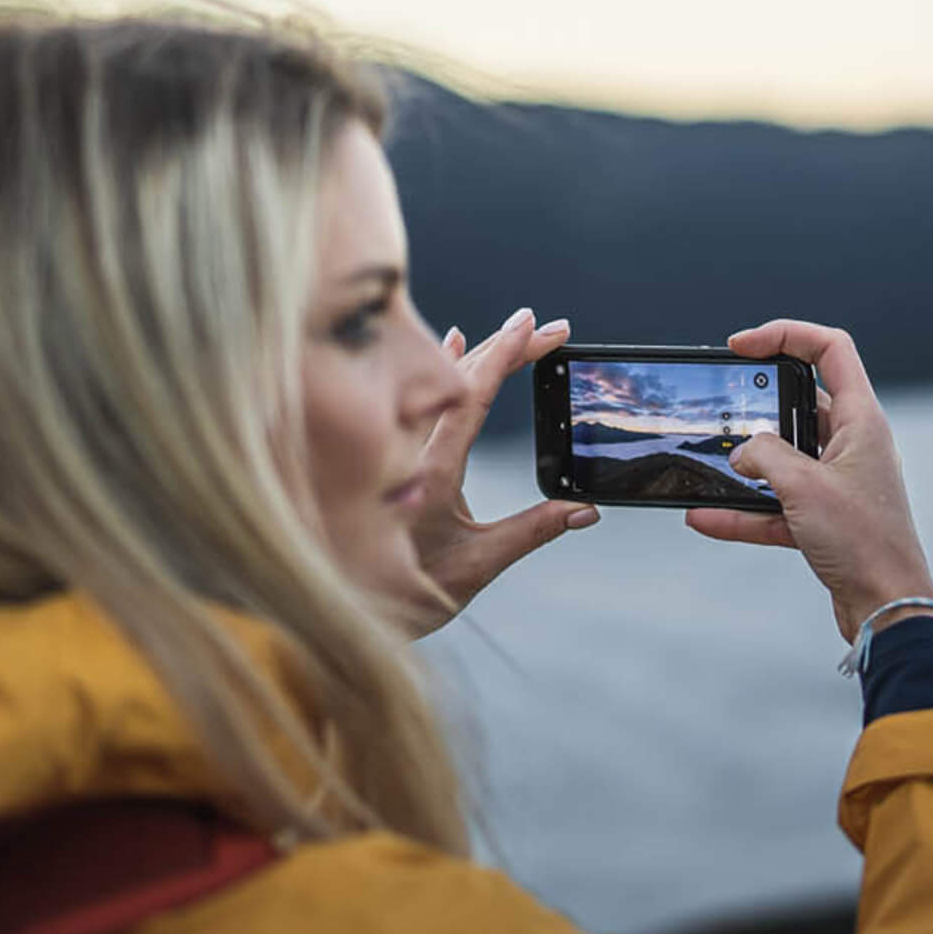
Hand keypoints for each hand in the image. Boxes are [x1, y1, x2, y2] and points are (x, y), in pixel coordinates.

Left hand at [403, 308, 597, 635]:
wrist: (346, 607)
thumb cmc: (406, 593)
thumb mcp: (477, 566)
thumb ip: (531, 532)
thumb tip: (586, 511)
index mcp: (434, 468)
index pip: (474, 394)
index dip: (507, 354)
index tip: (534, 326)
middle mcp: (411, 449)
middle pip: (462, 379)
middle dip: (509, 346)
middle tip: (548, 327)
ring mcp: (400, 449)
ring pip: (438, 383)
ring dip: (480, 353)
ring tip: (512, 330)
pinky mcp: (395, 456)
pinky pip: (420, 396)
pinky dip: (442, 368)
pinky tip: (452, 342)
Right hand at [683, 319, 932, 643]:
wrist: (887, 610)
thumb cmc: (863, 542)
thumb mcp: (803, 486)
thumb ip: (764, 455)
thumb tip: (741, 452)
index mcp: (861, 420)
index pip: (829, 349)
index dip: (785, 335)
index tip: (741, 345)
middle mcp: (853, 444)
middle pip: (800, 400)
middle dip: (758, 403)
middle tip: (723, 403)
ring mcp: (839, 481)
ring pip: (784, 456)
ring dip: (747, 462)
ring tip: (709, 461)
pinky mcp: (826, 518)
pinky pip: (777, 503)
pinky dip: (744, 509)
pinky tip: (705, 515)